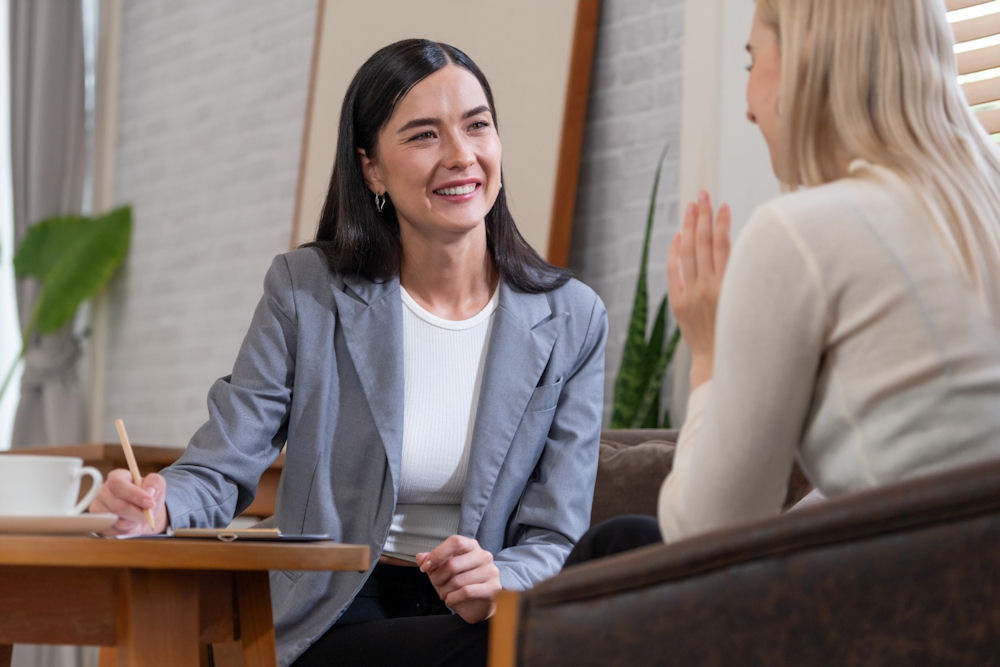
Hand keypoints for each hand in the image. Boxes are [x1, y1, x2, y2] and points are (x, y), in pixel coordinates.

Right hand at [90, 468, 168, 534]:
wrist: (143, 512)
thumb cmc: (148, 495)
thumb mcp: (157, 484)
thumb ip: (155, 483)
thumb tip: (150, 491)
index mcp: (116, 477)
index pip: (117, 483)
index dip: (134, 494)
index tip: (150, 503)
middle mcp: (103, 492)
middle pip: (118, 506)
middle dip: (138, 513)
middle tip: (149, 515)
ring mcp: (98, 508)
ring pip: (117, 521)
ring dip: (134, 522)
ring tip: (139, 516)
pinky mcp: (98, 524)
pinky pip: (114, 531)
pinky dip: (128, 530)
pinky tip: (131, 523)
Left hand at [416, 535, 500, 623]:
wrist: (478, 605)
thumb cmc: (461, 584)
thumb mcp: (442, 571)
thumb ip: (432, 562)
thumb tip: (420, 557)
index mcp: (472, 546)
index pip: (455, 542)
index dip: (437, 554)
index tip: (425, 567)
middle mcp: (484, 556)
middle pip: (453, 564)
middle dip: (438, 578)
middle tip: (437, 585)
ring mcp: (490, 571)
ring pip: (458, 581)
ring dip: (445, 591)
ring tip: (445, 594)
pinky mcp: (493, 588)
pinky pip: (466, 592)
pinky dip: (453, 598)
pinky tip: (451, 600)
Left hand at [667, 189, 730, 388]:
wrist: (719, 365)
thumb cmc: (743, 333)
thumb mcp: (751, 303)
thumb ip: (745, 276)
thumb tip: (746, 247)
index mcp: (730, 286)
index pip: (724, 245)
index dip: (723, 222)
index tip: (724, 205)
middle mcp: (708, 288)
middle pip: (703, 242)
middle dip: (703, 215)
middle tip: (703, 194)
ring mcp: (690, 295)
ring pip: (687, 253)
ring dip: (689, 227)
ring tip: (691, 207)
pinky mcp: (678, 304)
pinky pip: (673, 271)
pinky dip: (674, 252)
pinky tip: (678, 235)